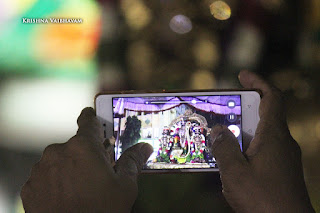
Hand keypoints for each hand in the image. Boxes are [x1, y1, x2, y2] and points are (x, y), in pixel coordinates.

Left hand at [20, 107, 152, 212]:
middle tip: (97, 172)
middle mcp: (58, 152)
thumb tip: (145, 147)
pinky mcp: (30, 187)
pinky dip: (56, 182)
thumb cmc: (102, 211)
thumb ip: (133, 161)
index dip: (92, 117)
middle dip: (86, 155)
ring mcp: (41, 170)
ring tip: (81, 189)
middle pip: (75, 146)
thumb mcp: (125, 186)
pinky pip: (46, 177)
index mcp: (83, 147)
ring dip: (70, 169)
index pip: (87, 121)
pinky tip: (67, 197)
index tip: (92, 115)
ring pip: (60, 161)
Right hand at [210, 70, 314, 211]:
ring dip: (243, 130)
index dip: (258, 82)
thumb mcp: (235, 172)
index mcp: (274, 135)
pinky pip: (264, 148)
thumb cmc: (264, 199)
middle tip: (222, 110)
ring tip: (222, 136)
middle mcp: (282, 141)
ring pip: (262, 133)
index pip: (272, 97)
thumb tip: (216, 130)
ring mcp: (284, 156)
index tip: (242, 75)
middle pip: (264, 114)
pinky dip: (248, 145)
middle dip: (242, 109)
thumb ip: (224, 147)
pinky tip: (233, 159)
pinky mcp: (282, 169)